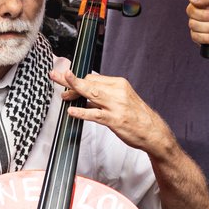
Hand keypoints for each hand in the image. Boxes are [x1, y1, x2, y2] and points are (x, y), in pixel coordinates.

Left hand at [50, 67, 173, 159]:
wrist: (153, 131)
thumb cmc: (136, 116)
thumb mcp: (121, 100)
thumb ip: (103, 96)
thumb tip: (83, 94)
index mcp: (119, 84)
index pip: (93, 78)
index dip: (76, 81)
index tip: (65, 82)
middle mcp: (117, 92)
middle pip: (89, 82)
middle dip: (70, 80)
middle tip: (55, 76)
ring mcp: (116, 106)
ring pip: (91, 94)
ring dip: (74, 90)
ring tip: (62, 92)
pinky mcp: (115, 120)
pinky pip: (96, 114)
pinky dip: (83, 112)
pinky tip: (72, 111)